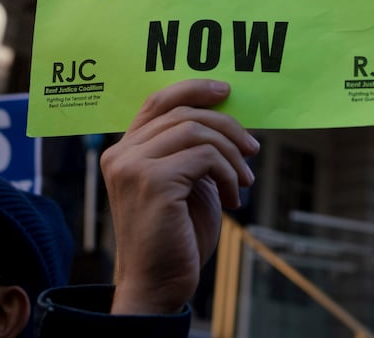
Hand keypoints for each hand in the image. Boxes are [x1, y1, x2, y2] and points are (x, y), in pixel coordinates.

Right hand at [101, 79, 258, 315]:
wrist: (157, 285)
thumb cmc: (174, 238)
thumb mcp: (183, 184)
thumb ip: (191, 151)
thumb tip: (228, 121)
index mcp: (123, 151)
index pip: (157, 101)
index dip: (193, 89)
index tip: (226, 92)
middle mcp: (121, 154)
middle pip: (183, 113)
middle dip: (227, 127)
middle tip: (252, 149)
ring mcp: (133, 166)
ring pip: (197, 131)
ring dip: (232, 155)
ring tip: (244, 182)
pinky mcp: (153, 182)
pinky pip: (205, 157)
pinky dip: (228, 173)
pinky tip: (234, 198)